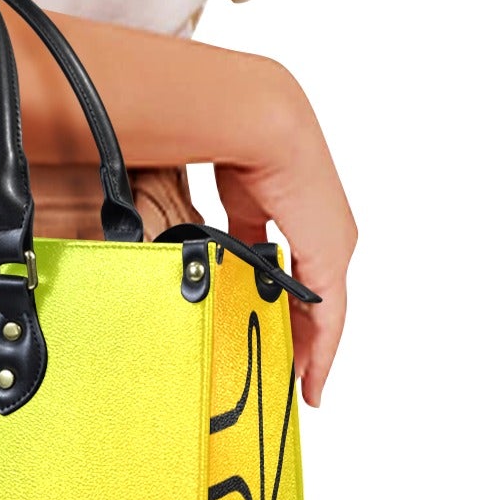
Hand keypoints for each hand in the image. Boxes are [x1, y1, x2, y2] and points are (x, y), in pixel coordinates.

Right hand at [214, 67, 355, 408]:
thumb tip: (167, 248)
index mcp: (286, 203)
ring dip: (307, 344)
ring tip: (294, 378)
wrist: (257, 121)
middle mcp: (315, 225)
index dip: (274, 297)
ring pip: (320, 308)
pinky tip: (311, 375)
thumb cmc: (231, 141)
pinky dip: (321, 349)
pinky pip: (328, 316)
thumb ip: (212, 229)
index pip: (283, 260)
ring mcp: (328, 241)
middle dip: (293, 329)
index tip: (262, 325)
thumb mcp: (220, 197)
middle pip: (306, 291)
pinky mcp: (330, 256)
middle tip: (281, 365)